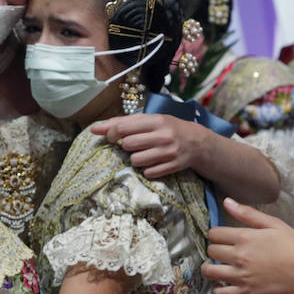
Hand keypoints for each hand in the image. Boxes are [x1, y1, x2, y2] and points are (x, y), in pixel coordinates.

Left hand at [90, 114, 204, 178]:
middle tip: (133, 145)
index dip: (111, 133)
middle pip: (128, 145)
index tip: (110, 137)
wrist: (198, 143)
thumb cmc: (168, 129)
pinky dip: (147, 170)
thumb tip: (96, 129)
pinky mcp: (173, 166)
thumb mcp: (150, 120)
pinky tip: (153, 163)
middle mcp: (163, 136)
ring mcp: (169, 152)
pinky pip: (148, 173)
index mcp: (156, 120)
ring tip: (144, 154)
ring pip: (136, 161)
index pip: (124, 127)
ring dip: (135, 159)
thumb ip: (124, 122)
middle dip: (126, 146)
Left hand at [204, 198, 293, 293]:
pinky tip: (223, 284)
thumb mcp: (275, 225)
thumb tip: (227, 202)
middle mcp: (239, 257)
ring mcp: (241, 277)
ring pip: (210, 272)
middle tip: (223, 252)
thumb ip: (248, 214)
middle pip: (211, 251)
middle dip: (215, 250)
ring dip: (209, 269)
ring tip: (217, 267)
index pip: (214, 233)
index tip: (222, 238)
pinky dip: (218, 290)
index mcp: (245, 237)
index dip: (216, 234)